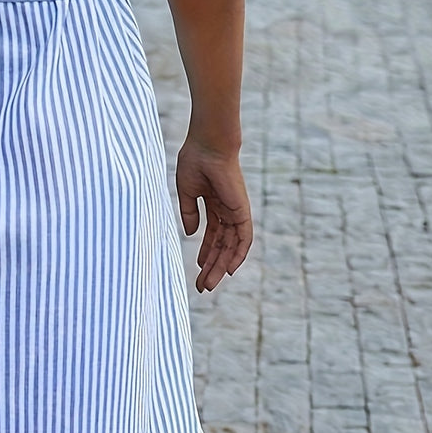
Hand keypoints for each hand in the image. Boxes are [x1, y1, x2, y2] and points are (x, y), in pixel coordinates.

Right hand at [175, 138, 252, 292]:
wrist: (208, 146)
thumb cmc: (195, 161)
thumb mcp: (187, 191)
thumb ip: (189, 212)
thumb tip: (191, 234)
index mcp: (213, 204)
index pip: (212, 236)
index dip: (204, 254)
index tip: (196, 270)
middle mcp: (226, 210)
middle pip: (221, 245)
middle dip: (211, 266)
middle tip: (203, 286)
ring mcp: (235, 211)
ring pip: (230, 246)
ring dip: (221, 266)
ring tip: (209, 284)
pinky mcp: (242, 211)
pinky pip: (244, 238)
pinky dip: (239, 254)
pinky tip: (231, 270)